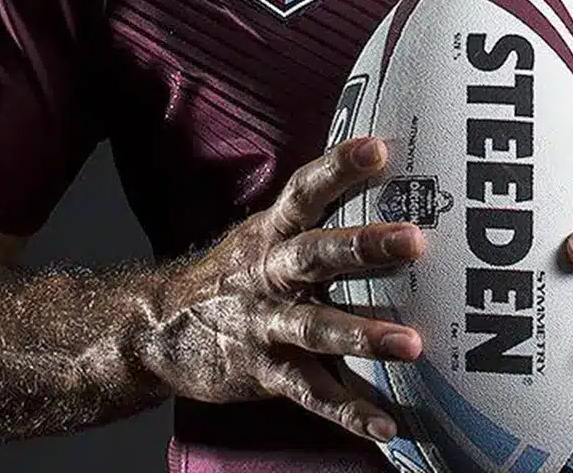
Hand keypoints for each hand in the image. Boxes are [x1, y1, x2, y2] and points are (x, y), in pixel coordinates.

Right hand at [146, 136, 426, 442]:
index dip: (339, 167)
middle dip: (365, 245)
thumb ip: (315, 217)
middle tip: (415, 239)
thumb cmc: (235, 274)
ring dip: (365, 335)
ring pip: (316, 328)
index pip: (306, 191)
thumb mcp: (264, 235)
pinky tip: (387, 425)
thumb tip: (386, 176)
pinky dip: (348, 411)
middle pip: (316, 253)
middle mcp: (269, 274)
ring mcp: (264, 324)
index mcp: (272, 233)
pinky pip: (310, 393)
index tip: (378, 148)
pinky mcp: (263, 371)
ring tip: (411, 344)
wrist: (157, 331)